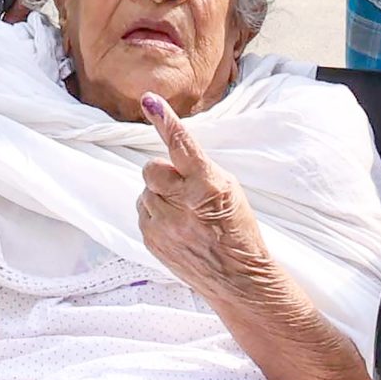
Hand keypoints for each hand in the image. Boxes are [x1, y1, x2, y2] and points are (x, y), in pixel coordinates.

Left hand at [136, 96, 268, 298]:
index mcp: (207, 186)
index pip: (182, 146)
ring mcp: (163, 224)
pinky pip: (142, 210)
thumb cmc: (238, 229)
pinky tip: (177, 226)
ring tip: (185, 214)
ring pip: (145, 190)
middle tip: (185, 189)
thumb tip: (170, 157)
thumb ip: (198, 170)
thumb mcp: (230, 189)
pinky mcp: (150, 239)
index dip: (165, 121)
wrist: (238, 279)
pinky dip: (156, 213)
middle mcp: (181, 204)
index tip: (150, 101)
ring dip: (161, 195)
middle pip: (152, 168)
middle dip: (164, 173)